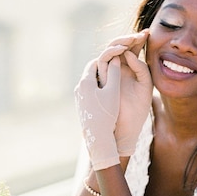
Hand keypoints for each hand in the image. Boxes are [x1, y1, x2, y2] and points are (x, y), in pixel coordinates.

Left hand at [74, 56, 120, 170]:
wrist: (97, 138)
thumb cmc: (107, 114)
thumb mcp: (113, 91)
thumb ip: (114, 72)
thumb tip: (115, 58)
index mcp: (85, 82)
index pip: (95, 62)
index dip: (107, 58)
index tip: (117, 58)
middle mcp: (79, 88)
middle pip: (91, 72)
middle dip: (104, 68)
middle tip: (117, 66)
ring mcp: (79, 98)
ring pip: (90, 82)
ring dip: (101, 78)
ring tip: (115, 79)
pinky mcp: (81, 106)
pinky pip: (90, 92)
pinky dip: (99, 89)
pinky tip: (109, 94)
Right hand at [97, 31, 152, 156]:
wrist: (127, 127)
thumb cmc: (138, 110)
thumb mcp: (146, 86)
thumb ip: (141, 69)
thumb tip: (128, 53)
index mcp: (130, 70)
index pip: (133, 50)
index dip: (139, 40)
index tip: (148, 32)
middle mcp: (118, 70)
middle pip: (120, 48)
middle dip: (129, 39)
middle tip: (140, 34)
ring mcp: (109, 73)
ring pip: (110, 51)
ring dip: (120, 42)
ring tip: (132, 39)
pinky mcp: (102, 79)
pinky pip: (103, 61)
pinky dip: (112, 52)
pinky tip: (123, 50)